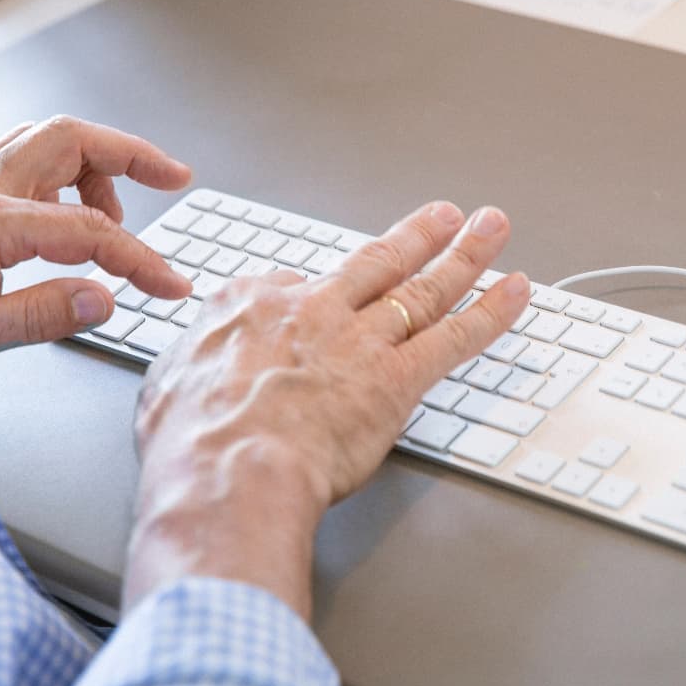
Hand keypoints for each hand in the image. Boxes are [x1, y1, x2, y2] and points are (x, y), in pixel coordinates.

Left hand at [0, 117, 191, 359]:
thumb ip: (37, 315)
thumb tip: (104, 299)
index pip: (89, 231)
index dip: (142, 260)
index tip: (172, 285)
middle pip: (70, 139)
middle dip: (133, 153)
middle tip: (175, 177)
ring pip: (45, 139)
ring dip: (95, 165)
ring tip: (117, 215)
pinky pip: (21, 157)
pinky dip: (61, 173)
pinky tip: (66, 212)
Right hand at [127, 201, 529, 618]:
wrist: (227, 469)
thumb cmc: (191, 438)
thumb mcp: (169, 382)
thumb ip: (197, 360)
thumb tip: (202, 365)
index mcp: (255, 304)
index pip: (297, 282)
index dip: (320, 289)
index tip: (329, 290)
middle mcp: (316, 310)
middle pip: (378, 262)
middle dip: (417, 236)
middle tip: (447, 216)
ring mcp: (360, 340)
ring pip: (423, 288)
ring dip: (464, 255)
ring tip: (490, 229)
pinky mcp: (397, 378)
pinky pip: (456, 337)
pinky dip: (492, 312)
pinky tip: (516, 292)